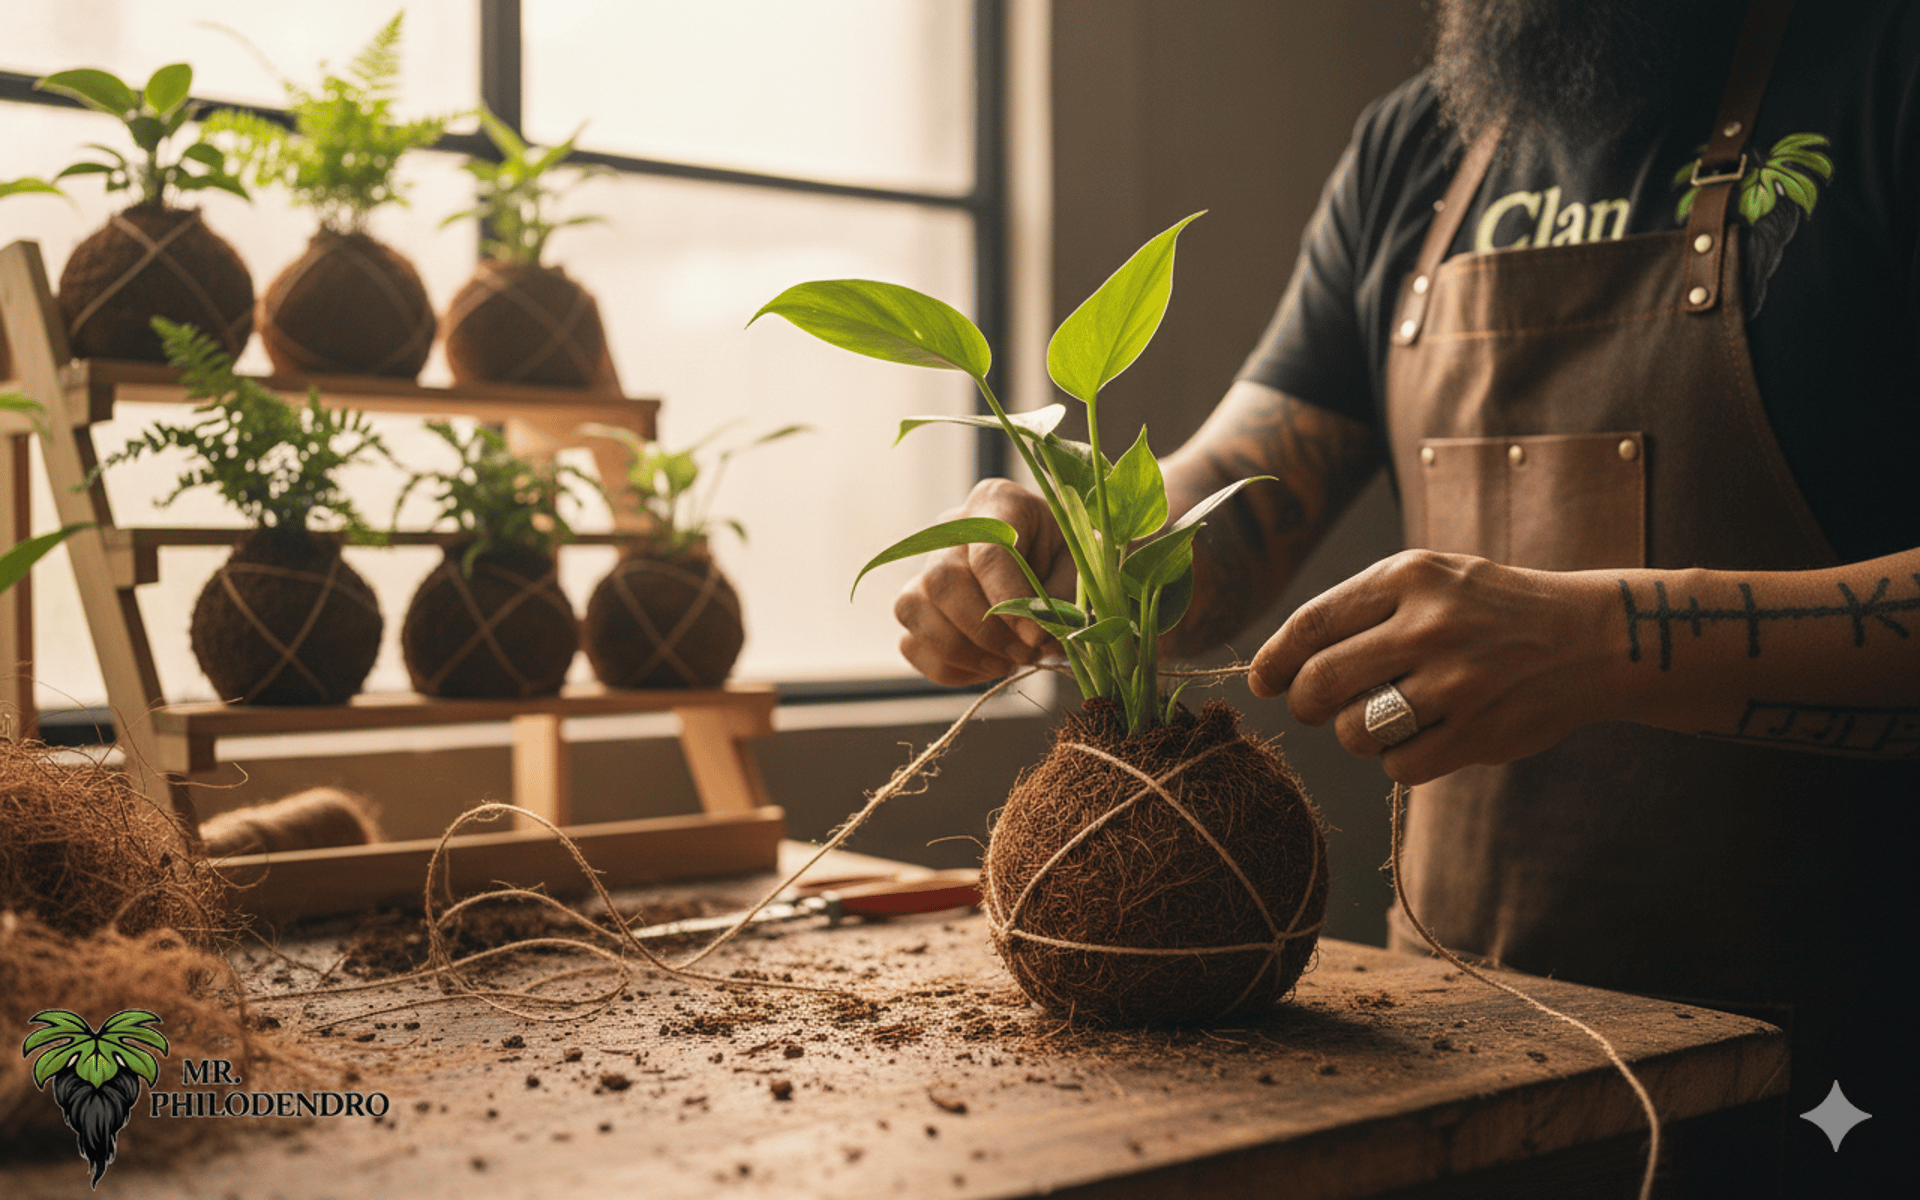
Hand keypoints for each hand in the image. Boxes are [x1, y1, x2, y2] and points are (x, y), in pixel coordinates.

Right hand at [893, 478, 1077, 685]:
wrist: (1051, 574)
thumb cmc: (1069, 564)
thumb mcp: (1081, 568)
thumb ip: (1063, 596)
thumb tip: (1034, 634)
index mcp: (998, 502)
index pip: (989, 549)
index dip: (1010, 599)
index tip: (1037, 635)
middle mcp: (951, 528)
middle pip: (943, 579)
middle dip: (987, 630)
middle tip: (1027, 652)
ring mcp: (925, 567)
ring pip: (914, 609)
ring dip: (965, 651)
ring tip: (1010, 659)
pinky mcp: (915, 608)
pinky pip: (910, 643)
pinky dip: (949, 667)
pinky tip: (988, 664)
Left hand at [1247, 551, 1623, 783]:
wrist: (1590, 637)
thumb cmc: (1489, 610)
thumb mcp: (1430, 578)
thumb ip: (1360, 610)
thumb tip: (1280, 664)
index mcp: (1408, 578)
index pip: (1310, 624)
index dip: (1274, 660)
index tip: (1262, 681)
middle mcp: (1429, 626)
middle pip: (1320, 684)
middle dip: (1305, 704)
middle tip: (1316, 707)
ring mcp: (1456, 683)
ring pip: (1354, 732)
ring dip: (1356, 734)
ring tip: (1386, 716)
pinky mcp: (1479, 733)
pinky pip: (1399, 766)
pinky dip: (1399, 760)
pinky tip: (1425, 736)